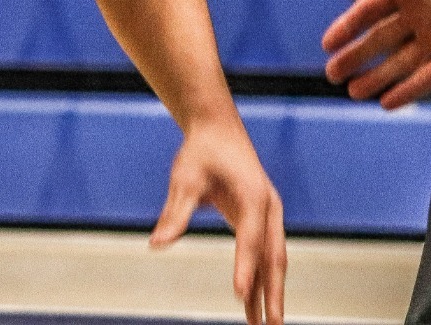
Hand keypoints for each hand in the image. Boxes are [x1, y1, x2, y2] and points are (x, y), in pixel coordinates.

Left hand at [151, 121, 286, 324]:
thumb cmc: (200, 152)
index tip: (240, 294)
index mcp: (253, 196)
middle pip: (274, 257)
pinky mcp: (263, 219)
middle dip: (273, 293)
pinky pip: (266, 253)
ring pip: (274, 259)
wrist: (218, 129)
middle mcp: (269, 207)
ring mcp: (270, 214)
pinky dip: (262, 277)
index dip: (245, 267)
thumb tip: (155, 244)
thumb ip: (175, 213)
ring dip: (271, 291)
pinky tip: (254, 301)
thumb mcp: (184, 180)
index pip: (250, 238)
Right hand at [322, 0, 430, 108]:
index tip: (327, 45)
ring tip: (353, 93)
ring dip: (377, 78)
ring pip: (401, 62)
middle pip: (381, 40)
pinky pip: (428, 77)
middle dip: (356, 57)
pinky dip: (408, 90)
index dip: (347, 28)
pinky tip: (386, 104)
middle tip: (331, 74)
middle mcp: (420, 15)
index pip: (369, 11)